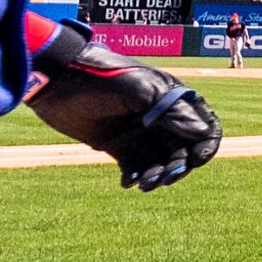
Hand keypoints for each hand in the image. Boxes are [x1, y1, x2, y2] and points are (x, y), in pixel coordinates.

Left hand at [26, 20, 224, 190]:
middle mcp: (160, 116)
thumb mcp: (137, 91)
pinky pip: (137, 168)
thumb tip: (202, 132)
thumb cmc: (99, 77)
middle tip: (164, 178)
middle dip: (179, 166)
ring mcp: (140, 132)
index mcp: (172, 97)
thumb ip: (170, 111)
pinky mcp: (119, 145)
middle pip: (184, 149)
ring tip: (144, 184)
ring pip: (161, 162)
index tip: (194, 160)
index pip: (204, 124)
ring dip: (158, 176)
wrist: (56, 80)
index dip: (206, 145)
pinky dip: (137, 178)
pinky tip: (128, 183)